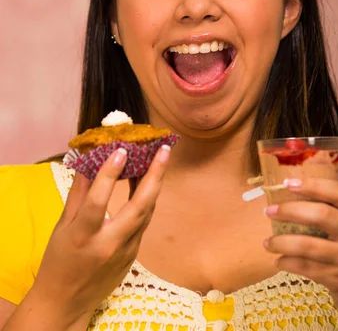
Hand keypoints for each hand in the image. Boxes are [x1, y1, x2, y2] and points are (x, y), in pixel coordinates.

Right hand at [30, 145, 170, 328]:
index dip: (109, 175)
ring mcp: (125, 252)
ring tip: (160, 158)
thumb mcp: (61, 227)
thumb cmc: (58, 261)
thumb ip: (77, 194)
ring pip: (146, 213)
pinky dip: (147, 200)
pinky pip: (143, 222)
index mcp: (83, 237)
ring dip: (155, 184)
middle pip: (138, 207)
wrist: (66, 303)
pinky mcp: (133, 256)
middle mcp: (108, 245)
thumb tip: (88, 161)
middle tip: (163, 150)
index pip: (98, 201)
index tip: (121, 150)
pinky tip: (147, 182)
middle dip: (154, 176)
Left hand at [263, 177, 337, 319]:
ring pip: (308, 245)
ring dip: (282, 243)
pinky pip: (305, 267)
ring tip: (267, 243)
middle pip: (322, 215)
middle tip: (269, 211)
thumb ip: (333, 209)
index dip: (313, 185)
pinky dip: (287, 263)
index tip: (289, 183)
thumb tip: (290, 192)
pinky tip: (279, 261)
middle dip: (290, 211)